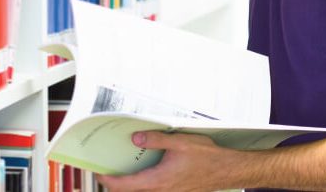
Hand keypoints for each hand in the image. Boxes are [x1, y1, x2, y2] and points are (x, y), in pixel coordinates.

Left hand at [96, 131, 232, 191]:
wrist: (226, 171)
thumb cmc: (207, 158)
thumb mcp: (180, 142)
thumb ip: (156, 139)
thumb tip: (136, 138)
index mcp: (158, 180)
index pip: (125, 185)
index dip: (109, 181)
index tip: (99, 174)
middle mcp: (162, 190)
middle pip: (131, 191)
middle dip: (117, 183)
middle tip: (107, 171)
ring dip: (132, 184)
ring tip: (125, 170)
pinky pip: (154, 190)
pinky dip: (145, 184)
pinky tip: (147, 171)